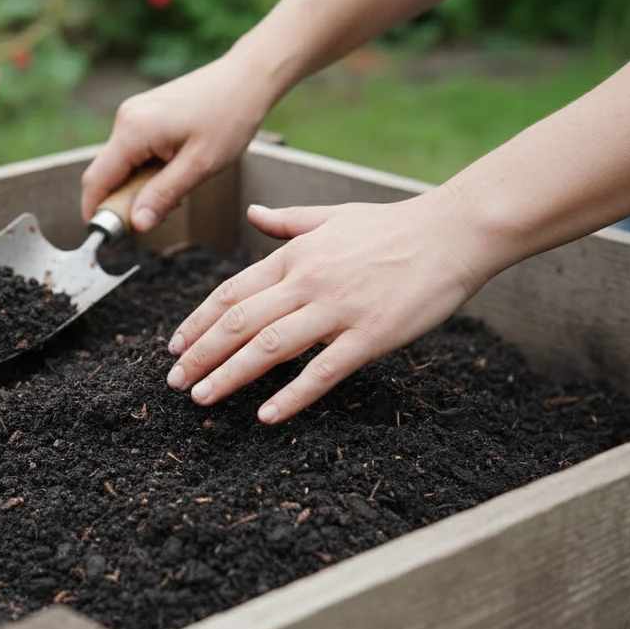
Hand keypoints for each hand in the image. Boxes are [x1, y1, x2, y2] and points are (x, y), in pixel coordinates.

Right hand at [81, 56, 272, 232]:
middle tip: (155, 216)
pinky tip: (175, 170)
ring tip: (176, 189)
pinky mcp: (144, 113)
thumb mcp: (199, 166)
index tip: (109, 237)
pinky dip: (145, 169)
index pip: (96, 181)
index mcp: (133, 131)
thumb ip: (163, 196)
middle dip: (122, 202)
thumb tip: (136, 225)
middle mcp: (126, 119)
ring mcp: (133, 113)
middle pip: (106, 174)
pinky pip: (133, 150)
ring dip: (138, 186)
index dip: (96, 212)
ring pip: (120, 164)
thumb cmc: (229, 117)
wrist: (247, 78)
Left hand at [164, 190, 505, 423]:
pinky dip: (291, 395)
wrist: (454, 232)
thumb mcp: (332, 215)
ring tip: (202, 398)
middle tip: (175, 381)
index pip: (231, 293)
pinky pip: (322, 371)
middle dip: (201, 354)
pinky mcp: (369, 336)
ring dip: (230, 375)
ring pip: (269, 348)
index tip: (175, 347)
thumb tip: (252, 214)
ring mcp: (338, 310)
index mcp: (295, 256)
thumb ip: (287, 221)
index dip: (197, 322)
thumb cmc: (394, 226)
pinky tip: (267, 415)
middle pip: (239, 323)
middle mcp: (308, 282)